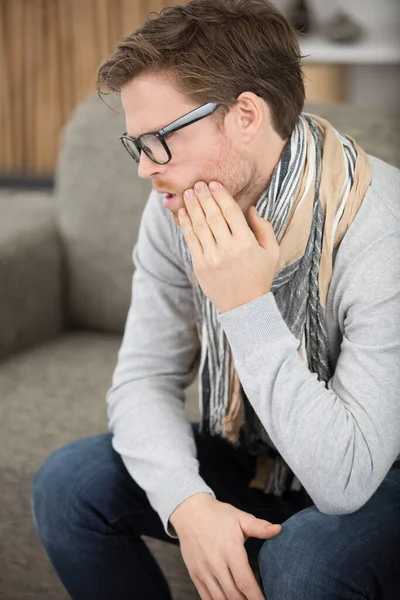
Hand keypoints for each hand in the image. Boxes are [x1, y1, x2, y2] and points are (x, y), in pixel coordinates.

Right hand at [170, 493, 280, 598]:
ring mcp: (203, 570)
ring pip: (220, 599)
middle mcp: (215, 563)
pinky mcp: (194, 574)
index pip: (245, 582)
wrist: (190, 512)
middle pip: (234, 595)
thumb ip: (259, 527)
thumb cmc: (217, 515)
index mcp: (230, 550)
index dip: (256, 597)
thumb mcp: (240, 518)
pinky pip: (206, 597)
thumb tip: (278, 530)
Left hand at [178, 181, 279, 313]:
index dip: (221, 195)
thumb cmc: (260, 276)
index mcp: (246, 243)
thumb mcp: (272, 252)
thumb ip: (264, 228)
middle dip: (204, 197)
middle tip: (198, 183)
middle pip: (213, 215)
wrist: (244, 305)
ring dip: (193, 207)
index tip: (214, 183)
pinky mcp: (200, 265)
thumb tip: (251, 208)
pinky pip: (191, 240)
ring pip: (200, 225)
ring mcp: (212, 257)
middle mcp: (228, 248)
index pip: (231, 212)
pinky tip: (184, 213)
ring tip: (188, 193)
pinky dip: (186, 224)